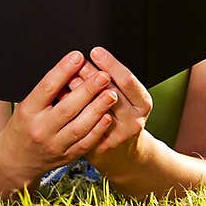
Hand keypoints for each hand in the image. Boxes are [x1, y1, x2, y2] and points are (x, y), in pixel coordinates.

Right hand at [0, 49, 118, 186]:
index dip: (64, 70)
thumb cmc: (23, 126)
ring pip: (79, 126)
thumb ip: (48, 90)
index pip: (47, 87)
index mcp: (28, 111)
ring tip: (111, 94)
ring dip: (97, 109)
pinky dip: (98, 130)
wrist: (15, 161)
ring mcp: (54, 145)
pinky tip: (107, 117)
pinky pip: (85, 144)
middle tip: (103, 75)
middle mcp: (40, 129)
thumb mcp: (27, 105)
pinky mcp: (66, 157)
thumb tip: (72, 67)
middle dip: (88, 90)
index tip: (78, 56)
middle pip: (67, 107)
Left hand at [75, 45, 152, 180]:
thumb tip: (86, 58)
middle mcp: (133, 121)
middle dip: (92, 76)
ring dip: (79, 92)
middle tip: (78, 62)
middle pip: (111, 94)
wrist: (122, 154)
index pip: (127, 80)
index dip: (111, 64)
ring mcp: (117, 137)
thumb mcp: (127, 96)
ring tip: (68, 78)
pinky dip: (72, 111)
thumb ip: (112, 80)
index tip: (95, 52)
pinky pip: (84, 127)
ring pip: (96, 111)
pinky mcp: (100, 148)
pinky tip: (62, 99)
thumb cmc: (121, 116)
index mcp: (142, 104)